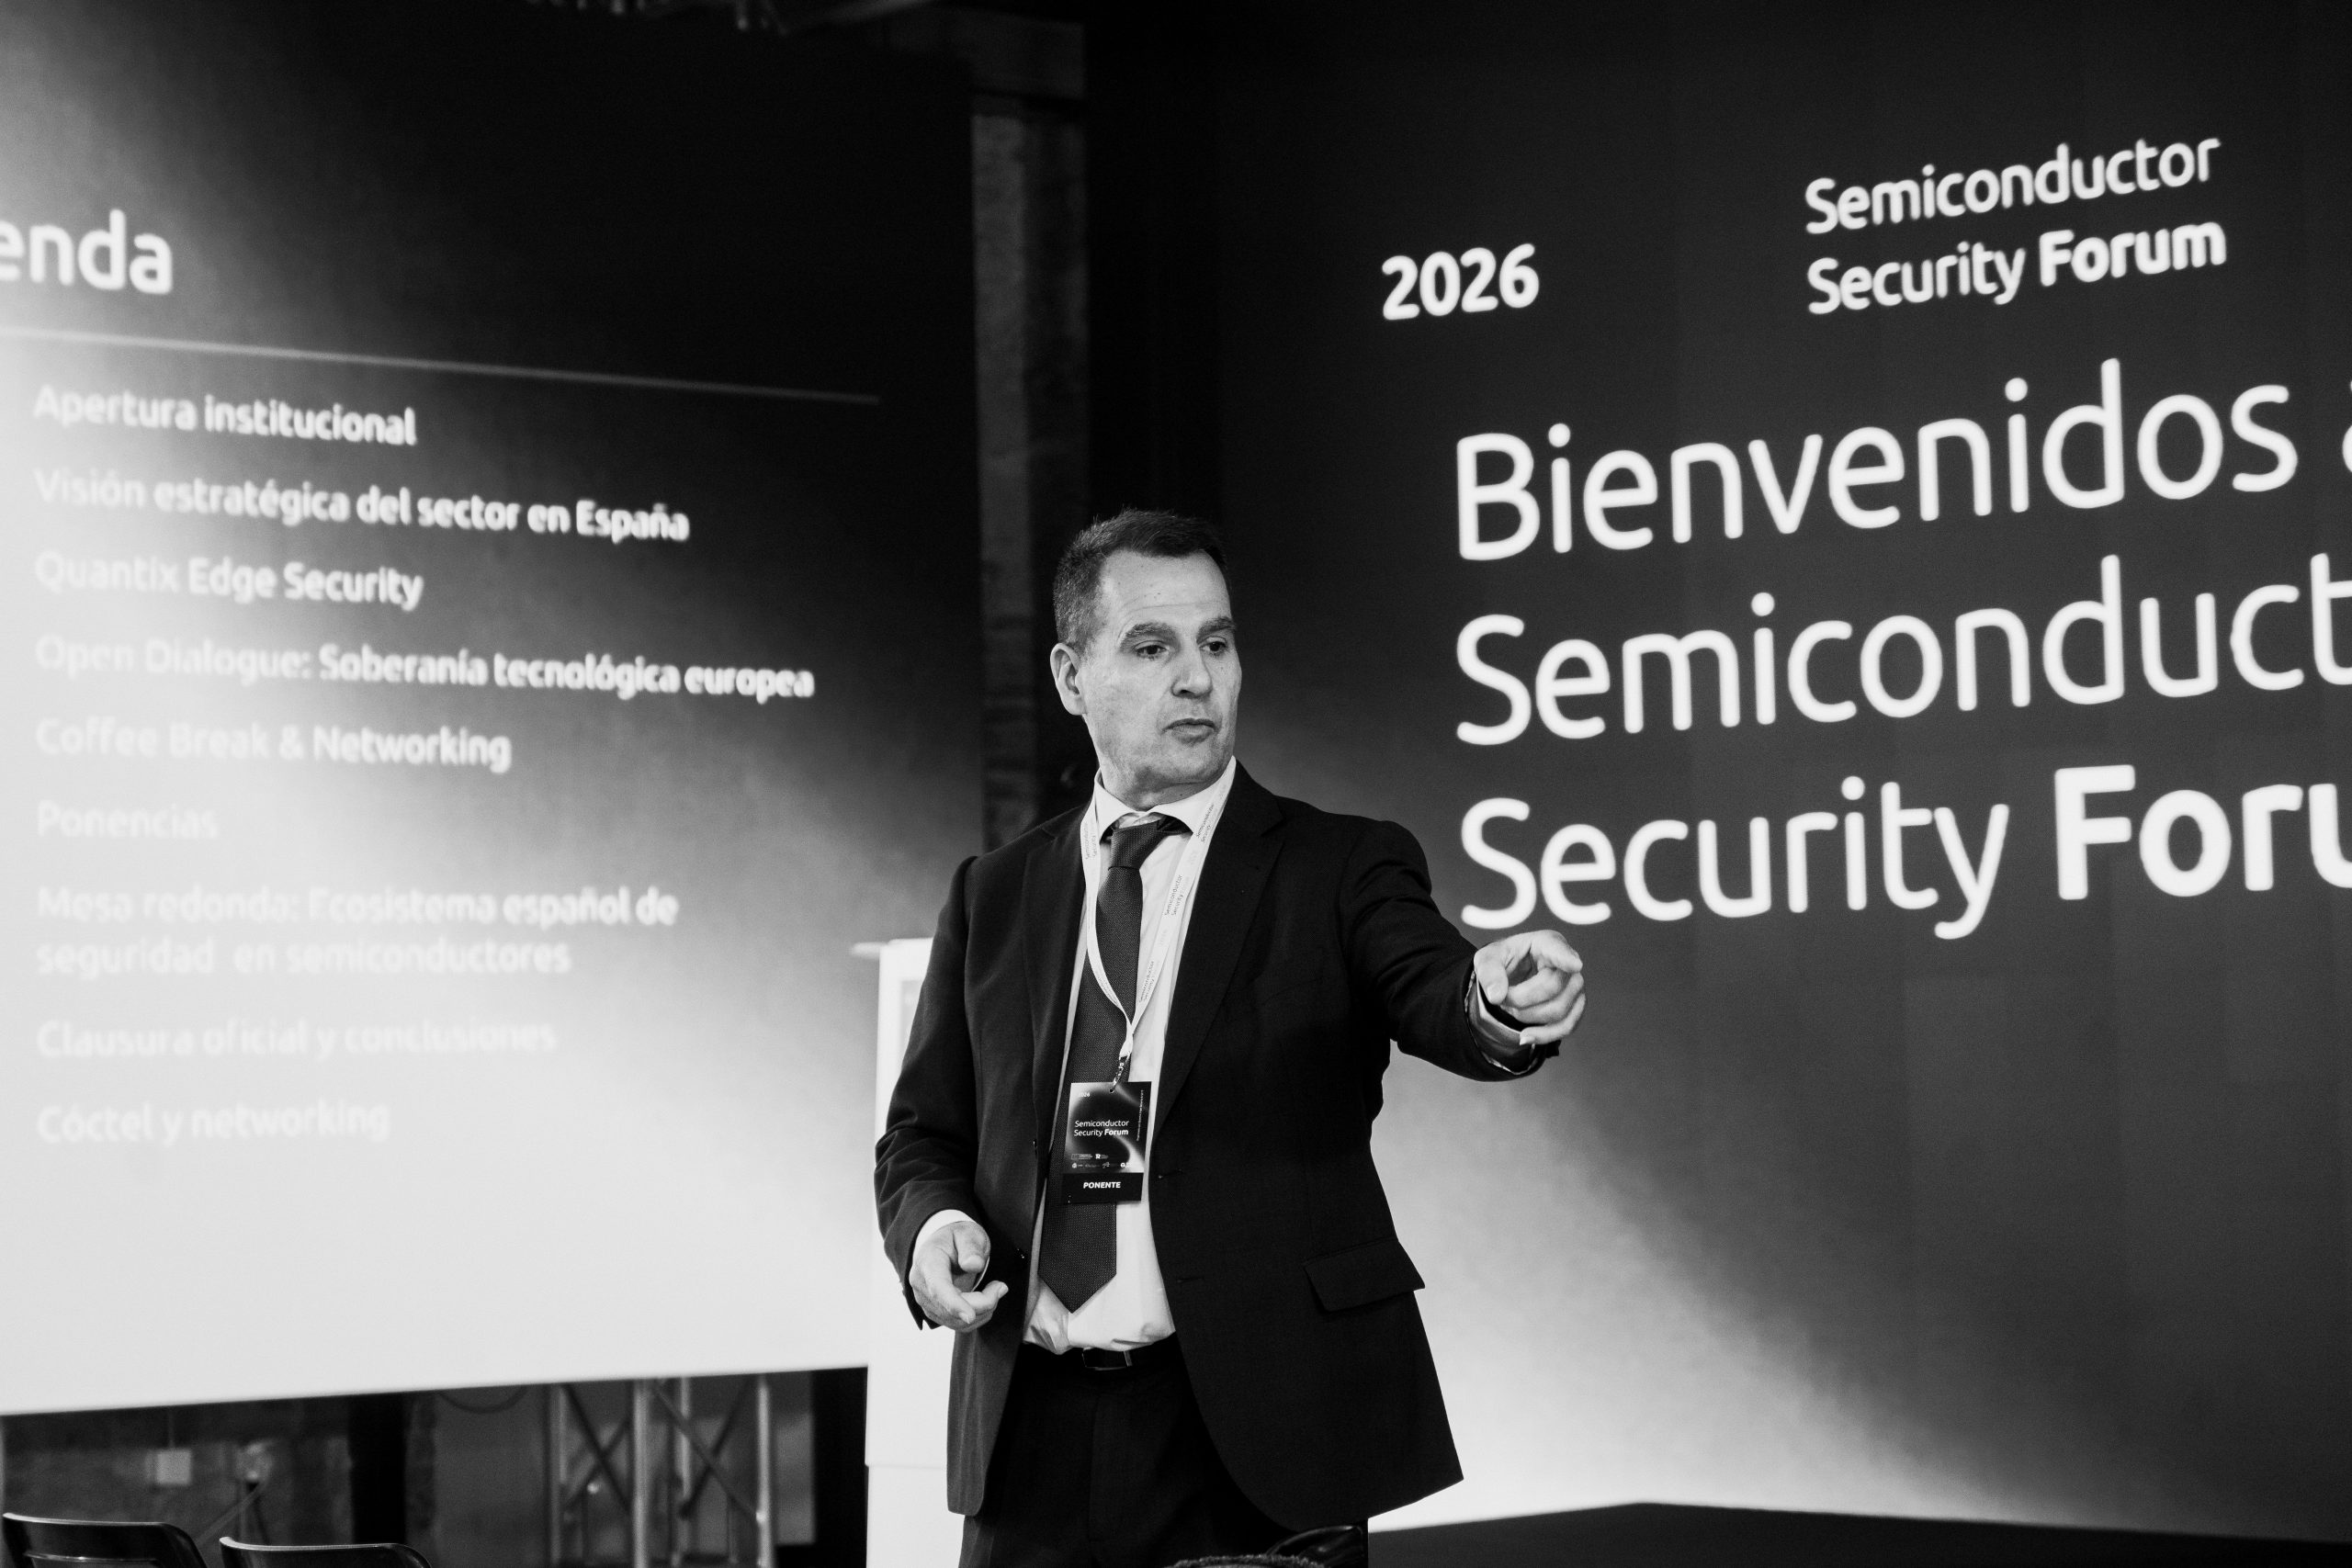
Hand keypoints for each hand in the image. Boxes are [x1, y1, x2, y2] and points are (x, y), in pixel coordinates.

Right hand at [909, 1218, 1008, 1331]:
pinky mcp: (934, 1311)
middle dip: (982, 1303)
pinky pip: (957, 1324)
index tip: (970, 1315)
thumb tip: (973, 1265)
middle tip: (1001, 1286)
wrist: (943, 1246)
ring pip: (955, 1320)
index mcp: (928, 1262)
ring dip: (981, 1311)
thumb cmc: (957, 1238)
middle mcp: (921, 1285)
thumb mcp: (968, 1233)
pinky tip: (985, 1301)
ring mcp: (926, 1301)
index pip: (938, 1288)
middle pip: (950, 1308)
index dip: (954, 1304)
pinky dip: (976, 1317)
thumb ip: (971, 1247)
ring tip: (994, 1290)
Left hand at [1470, 929, 1586, 1051]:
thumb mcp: (1487, 960)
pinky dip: (1543, 1035)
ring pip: (1558, 1011)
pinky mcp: (1575, 1007)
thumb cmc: (1503, 961)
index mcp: (1546, 943)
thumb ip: (1489, 973)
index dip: (1566, 958)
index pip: (1558, 949)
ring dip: (1528, 1017)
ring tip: (1512, 1009)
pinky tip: (1525, 1036)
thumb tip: (1496, 996)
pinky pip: (1566, 1027)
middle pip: (1552, 988)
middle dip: (1521, 999)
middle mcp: (1567, 963)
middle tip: (1503, 998)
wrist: (1511, 977)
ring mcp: (1575, 987)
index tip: (1575, 964)